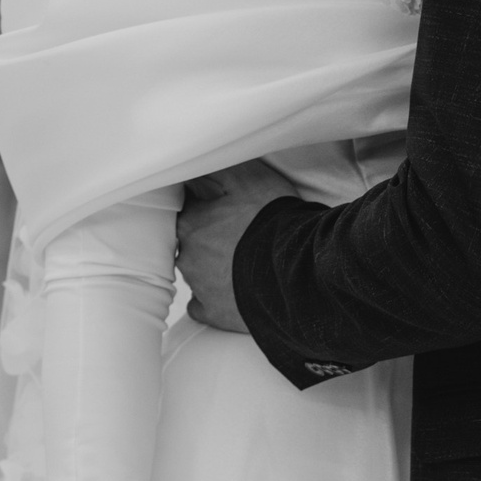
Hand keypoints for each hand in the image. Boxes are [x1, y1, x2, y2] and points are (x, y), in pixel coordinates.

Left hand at [176, 160, 299, 332]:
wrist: (294, 272)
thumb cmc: (272, 220)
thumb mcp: (247, 177)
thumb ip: (215, 170)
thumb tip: (194, 168)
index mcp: (190, 222)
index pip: (186, 208)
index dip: (206, 206)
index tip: (222, 206)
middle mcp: (187, 254)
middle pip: (189, 241)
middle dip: (207, 237)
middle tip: (235, 233)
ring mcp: (198, 286)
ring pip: (195, 271)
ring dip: (212, 266)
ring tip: (241, 261)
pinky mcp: (212, 312)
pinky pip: (202, 306)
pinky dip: (213, 299)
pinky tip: (231, 291)